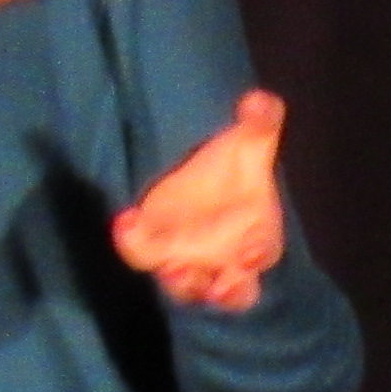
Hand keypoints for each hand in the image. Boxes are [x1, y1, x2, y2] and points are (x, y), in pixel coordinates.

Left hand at [115, 90, 288, 311]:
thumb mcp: (248, 145)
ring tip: (170, 268)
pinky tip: (126, 221)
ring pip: (187, 285)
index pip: (264, 252)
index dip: (259, 256)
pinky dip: (134, 244)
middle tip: (218, 287)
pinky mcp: (153, 249)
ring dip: (181, 282)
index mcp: (258, 237)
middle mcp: (226, 259)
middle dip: (227, 292)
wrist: (199, 180)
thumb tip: (262, 99)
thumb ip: (258, 125)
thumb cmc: (234, 172)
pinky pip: (142, 254)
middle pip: (233, 289)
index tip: (252, 254)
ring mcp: (189, 260)